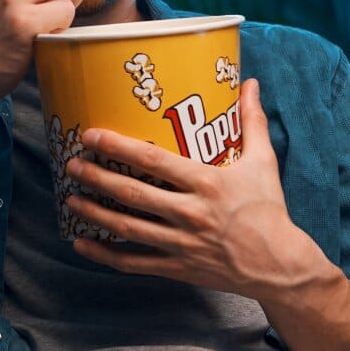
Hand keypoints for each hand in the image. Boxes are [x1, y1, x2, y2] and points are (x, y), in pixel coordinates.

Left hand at [64, 78, 330, 298]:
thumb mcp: (264, 163)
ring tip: (70, 197)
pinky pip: (133, 262)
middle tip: (72, 164)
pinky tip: (82, 242)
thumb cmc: (269, 210)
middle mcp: (191, 213)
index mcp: (208, 183)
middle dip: (96, 177)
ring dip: (93, 212)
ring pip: (126, 227)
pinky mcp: (178, 267)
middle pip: (132, 193)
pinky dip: (105, 254)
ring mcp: (182, 243)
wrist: (279, 265)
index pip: (154, 162)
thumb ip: (252, 123)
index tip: (92, 135)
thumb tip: (249, 83)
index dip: (119, 146)